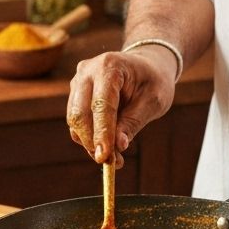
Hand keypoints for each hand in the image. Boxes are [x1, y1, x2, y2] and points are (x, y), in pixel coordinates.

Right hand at [66, 45, 176, 164]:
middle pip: (80, 113)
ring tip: (115, 159)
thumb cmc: (153, 81)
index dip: (102, 132)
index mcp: (110, 66)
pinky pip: (76, 121)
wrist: (146, 66)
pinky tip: (107, 148)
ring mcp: (78, 81)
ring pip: (75, 120)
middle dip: (93, 142)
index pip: (101, 104)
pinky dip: (89, 138)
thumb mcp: (153, 100)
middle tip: (112, 163)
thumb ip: (133, 122)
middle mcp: (87, 71)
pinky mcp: (76, 94)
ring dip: (91, 143)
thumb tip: (117, 146)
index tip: (105, 157)